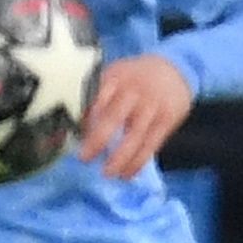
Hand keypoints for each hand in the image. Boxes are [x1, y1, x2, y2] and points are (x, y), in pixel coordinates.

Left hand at [76, 51, 195, 180]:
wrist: (176, 67)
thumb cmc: (133, 77)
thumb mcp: (114, 76)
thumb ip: (94, 95)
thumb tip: (68, 126)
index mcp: (113, 78)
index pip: (93, 99)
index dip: (80, 119)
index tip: (66, 137)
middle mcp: (132, 91)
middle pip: (113, 118)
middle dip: (97, 140)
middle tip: (84, 158)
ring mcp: (151, 106)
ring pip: (134, 136)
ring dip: (120, 158)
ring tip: (107, 174)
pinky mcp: (167, 120)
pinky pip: (151, 145)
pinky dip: (138, 162)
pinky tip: (126, 174)